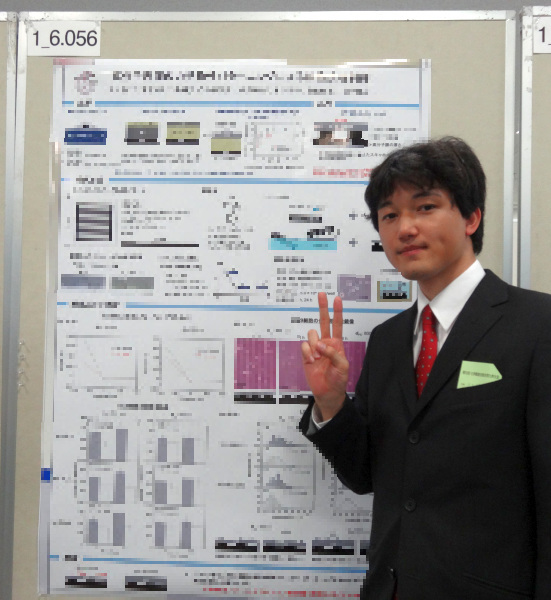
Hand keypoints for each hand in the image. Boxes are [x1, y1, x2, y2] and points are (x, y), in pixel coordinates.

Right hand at [301, 292, 348, 419]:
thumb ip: (333, 353)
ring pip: (311, 334)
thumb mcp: (342, 366)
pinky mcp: (306, 354)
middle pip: (323, 321)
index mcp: (337, 343)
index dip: (337, 311)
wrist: (327, 392)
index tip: (337, 299)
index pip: (337, 324)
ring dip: (315, 345)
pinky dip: (308, 353)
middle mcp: (325, 342)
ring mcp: (315, 348)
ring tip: (318, 358)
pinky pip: (304, 346)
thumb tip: (320, 345)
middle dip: (322, 307)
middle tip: (322, 294)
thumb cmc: (338, 379)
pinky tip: (312, 361)